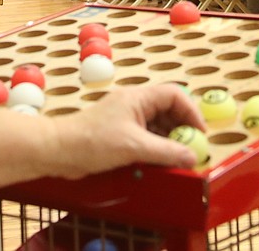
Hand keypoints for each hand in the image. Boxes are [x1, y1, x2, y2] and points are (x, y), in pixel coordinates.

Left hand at [48, 84, 204, 176]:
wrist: (58, 151)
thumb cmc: (90, 141)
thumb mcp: (134, 147)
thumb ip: (166, 152)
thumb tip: (192, 157)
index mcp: (138, 98)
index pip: (174, 95)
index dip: (191, 112)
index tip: (200, 133)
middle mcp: (134, 106)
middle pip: (168, 111)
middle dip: (183, 130)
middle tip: (192, 150)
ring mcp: (126, 121)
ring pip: (158, 127)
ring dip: (170, 143)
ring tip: (178, 160)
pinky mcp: (120, 136)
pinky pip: (147, 139)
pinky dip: (157, 150)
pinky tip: (160, 164)